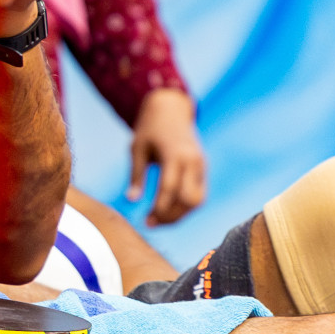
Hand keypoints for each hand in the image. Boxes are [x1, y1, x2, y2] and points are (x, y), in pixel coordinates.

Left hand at [127, 89, 207, 224]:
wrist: (170, 110)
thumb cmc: (149, 129)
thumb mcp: (137, 149)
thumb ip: (136, 175)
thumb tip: (131, 200)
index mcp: (175, 154)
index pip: (170, 189)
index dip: (160, 208)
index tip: (146, 221)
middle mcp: (193, 161)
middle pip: (188, 199)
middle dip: (171, 216)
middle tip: (150, 223)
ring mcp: (201, 165)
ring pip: (198, 200)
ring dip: (180, 214)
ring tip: (159, 220)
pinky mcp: (203, 169)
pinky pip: (199, 194)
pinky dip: (186, 206)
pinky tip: (169, 211)